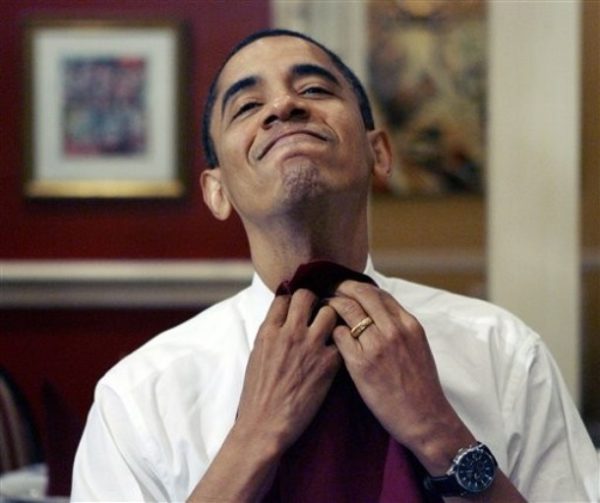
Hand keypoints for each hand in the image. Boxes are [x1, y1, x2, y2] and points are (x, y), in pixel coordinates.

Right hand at [235, 289, 341, 451]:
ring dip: (332, 318)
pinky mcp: (328, 364)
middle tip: (319, 310)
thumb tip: (282, 318)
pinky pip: (342, 340)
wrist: (265, 424)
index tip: (300, 306)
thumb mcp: (256, 355)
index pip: (285, 296)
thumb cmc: (257, 394)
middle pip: (308, 296)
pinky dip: (343, 344)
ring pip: (330, 311)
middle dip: (315, 300)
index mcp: (268, 330)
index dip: (294, 299)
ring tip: (333, 328)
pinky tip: (340, 351)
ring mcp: (310, 346)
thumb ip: (271, 333)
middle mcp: (289, 333)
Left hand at [327, 280, 473, 474]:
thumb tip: (378, 313)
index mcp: (409, 324)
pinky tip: (326, 335)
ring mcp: (377, 345)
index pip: (379, 293)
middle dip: (342, 287)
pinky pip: (338, 334)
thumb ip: (399, 328)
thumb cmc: (420, 387)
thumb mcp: (417, 347)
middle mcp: (394, 329)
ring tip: (323, 307)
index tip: (347, 289)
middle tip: (329, 289)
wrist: (425, 419)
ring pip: (347, 309)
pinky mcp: (361, 363)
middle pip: (361, 293)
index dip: (359, 288)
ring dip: (331, 304)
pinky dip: (331, 330)